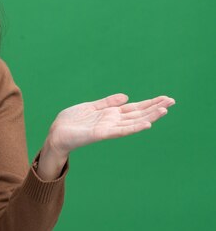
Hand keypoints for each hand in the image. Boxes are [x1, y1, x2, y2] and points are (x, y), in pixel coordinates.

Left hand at [47, 93, 175, 158]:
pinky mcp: (101, 133)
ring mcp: (108, 128)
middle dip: (155, 108)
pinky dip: (134, 127)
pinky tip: (146, 124)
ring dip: (149, 116)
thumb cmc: (71, 122)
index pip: (134, 108)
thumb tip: (126, 96)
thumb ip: (108, 103)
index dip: (150, 103)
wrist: (56, 134)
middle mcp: (113, 121)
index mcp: (110, 114)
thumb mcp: (91, 107)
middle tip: (172, 101)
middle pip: (138, 114)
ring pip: (133, 121)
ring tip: (164, 110)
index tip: (165, 98)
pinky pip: (120, 130)